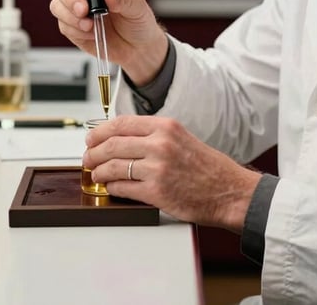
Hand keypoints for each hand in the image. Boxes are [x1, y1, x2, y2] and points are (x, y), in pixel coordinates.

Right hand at [50, 0, 167, 84]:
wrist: (137, 47)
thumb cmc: (138, 21)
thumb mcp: (138, 7)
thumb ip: (124, 0)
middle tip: (84, 11)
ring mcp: (76, 8)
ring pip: (57, 4)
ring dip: (70, 16)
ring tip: (90, 26)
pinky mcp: (72, 26)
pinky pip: (63, 25)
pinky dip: (75, 31)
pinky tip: (91, 34)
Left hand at [82, 115, 261, 231]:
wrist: (228, 190)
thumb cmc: (207, 167)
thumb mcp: (181, 138)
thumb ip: (154, 135)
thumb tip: (121, 138)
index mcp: (166, 126)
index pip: (122, 123)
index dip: (100, 131)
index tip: (91, 138)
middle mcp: (160, 144)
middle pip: (112, 144)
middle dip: (93, 152)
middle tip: (87, 158)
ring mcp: (157, 168)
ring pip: (112, 166)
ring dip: (98, 172)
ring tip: (96, 174)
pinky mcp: (156, 192)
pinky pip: (122, 188)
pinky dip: (112, 188)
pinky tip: (111, 187)